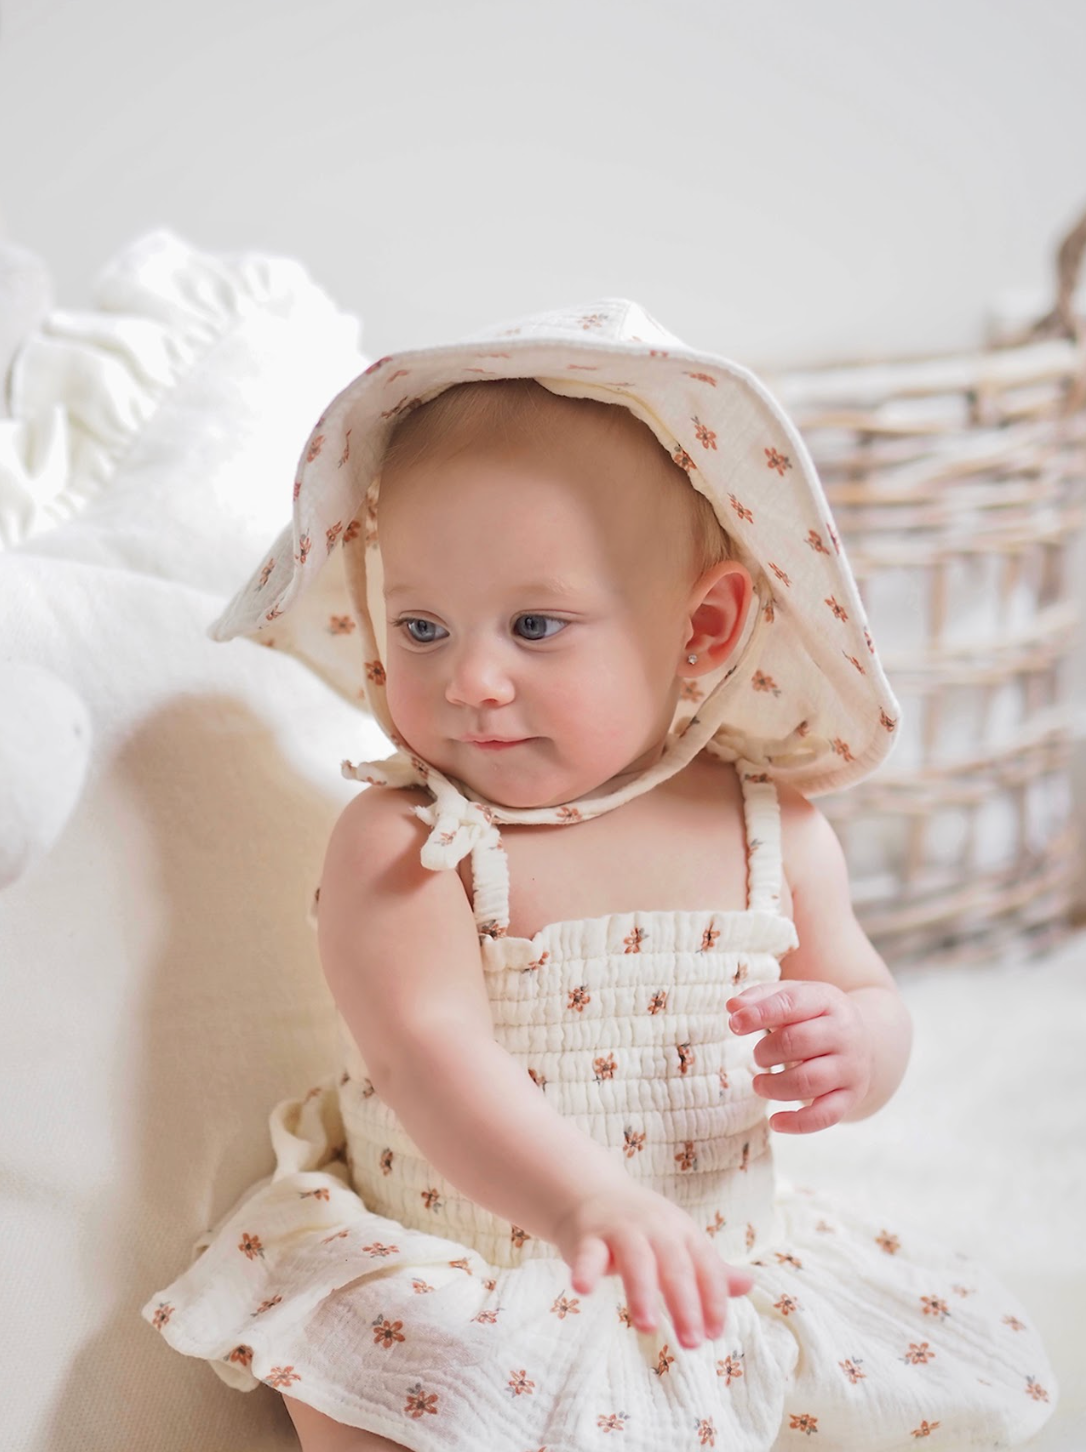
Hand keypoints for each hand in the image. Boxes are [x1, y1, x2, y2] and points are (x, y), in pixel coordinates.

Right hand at [551, 1180, 753, 1347]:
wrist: (593, 1192)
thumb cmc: (643, 1227)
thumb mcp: (680, 1242)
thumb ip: (710, 1269)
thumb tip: (749, 1285)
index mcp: (682, 1232)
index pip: (705, 1266)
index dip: (712, 1299)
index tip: (715, 1334)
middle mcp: (656, 1228)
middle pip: (675, 1266)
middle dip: (685, 1304)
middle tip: (692, 1343)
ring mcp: (622, 1230)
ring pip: (636, 1260)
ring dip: (642, 1292)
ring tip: (647, 1327)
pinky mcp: (589, 1237)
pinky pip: (588, 1254)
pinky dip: (585, 1270)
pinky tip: (583, 1291)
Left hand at [727, 980, 872, 1133]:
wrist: (863, 1043)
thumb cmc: (814, 1017)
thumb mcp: (793, 997)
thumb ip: (760, 998)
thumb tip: (732, 1007)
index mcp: (828, 1001)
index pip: (791, 1004)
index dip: (759, 1014)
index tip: (734, 1024)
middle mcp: (845, 1033)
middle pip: (799, 1042)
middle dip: (766, 1051)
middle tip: (757, 1056)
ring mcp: (851, 1067)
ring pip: (809, 1081)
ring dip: (774, 1086)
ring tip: (759, 1083)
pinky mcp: (851, 1097)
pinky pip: (826, 1115)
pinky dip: (797, 1123)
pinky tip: (774, 1122)